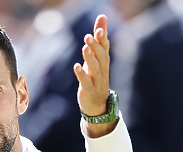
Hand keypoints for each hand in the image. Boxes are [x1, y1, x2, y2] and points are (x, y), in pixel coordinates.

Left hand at [74, 14, 115, 137]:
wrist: (97, 104)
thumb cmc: (96, 76)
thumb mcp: (97, 57)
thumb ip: (99, 37)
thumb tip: (102, 16)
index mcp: (104, 61)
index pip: (105, 48)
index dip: (103, 38)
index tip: (100, 28)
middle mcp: (102, 70)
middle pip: (101, 57)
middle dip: (96, 47)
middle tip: (88, 36)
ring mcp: (96, 81)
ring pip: (95, 68)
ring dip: (90, 58)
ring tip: (84, 48)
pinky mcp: (89, 90)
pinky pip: (86, 82)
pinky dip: (82, 74)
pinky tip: (77, 66)